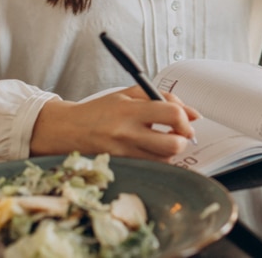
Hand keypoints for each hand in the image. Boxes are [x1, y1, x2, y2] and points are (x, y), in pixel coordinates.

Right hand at [29, 85, 200, 160]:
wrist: (68, 130)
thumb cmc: (101, 110)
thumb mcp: (128, 94)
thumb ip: (162, 98)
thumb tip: (193, 113)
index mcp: (131, 110)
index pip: (172, 115)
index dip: (186, 119)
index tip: (187, 120)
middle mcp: (128, 134)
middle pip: (174, 144)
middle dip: (183, 139)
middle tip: (179, 134)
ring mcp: (125, 154)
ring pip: (165, 160)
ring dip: (171, 151)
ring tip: (162, 141)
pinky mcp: (122, 166)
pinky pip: (152, 167)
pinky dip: (158, 160)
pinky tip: (150, 150)